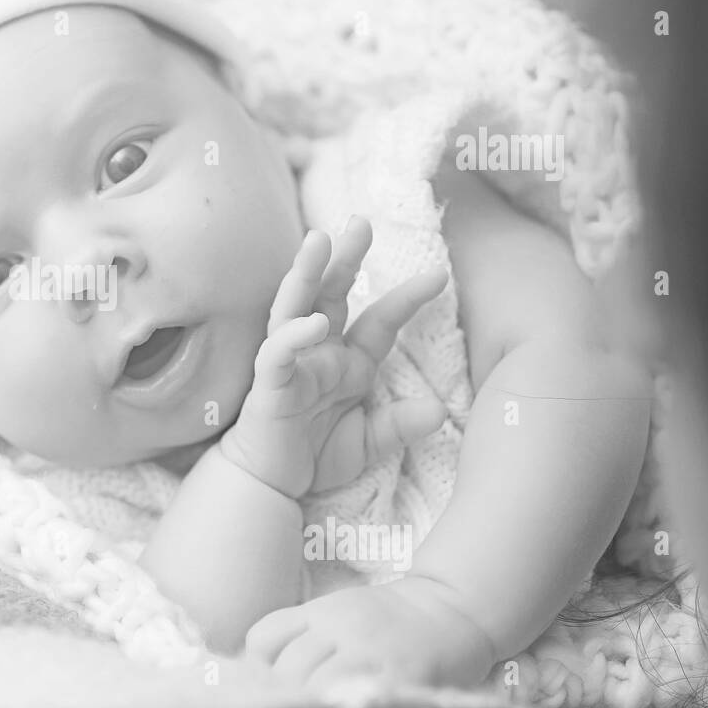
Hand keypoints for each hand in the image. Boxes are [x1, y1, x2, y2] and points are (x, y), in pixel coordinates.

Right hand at [219, 216, 448, 497]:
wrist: (269, 485)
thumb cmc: (311, 456)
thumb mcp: (369, 441)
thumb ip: (399, 425)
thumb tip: (437, 411)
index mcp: (346, 361)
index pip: (380, 320)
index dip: (407, 298)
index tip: (438, 276)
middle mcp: (319, 351)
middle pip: (332, 293)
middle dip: (346, 257)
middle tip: (361, 222)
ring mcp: (291, 362)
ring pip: (295, 306)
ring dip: (307, 273)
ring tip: (319, 240)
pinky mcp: (269, 381)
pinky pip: (278, 352)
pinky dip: (294, 335)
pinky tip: (313, 322)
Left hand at [244, 575, 497, 690]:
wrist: (451, 610)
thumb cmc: (389, 619)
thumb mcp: (339, 611)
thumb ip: (305, 632)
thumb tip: (264, 666)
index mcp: (320, 611)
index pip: (264, 637)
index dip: (259, 664)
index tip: (267, 679)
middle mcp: (340, 627)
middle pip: (288, 667)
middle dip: (285, 689)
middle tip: (294, 701)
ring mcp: (369, 653)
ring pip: (316, 685)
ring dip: (311, 701)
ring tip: (319, 707)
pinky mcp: (399, 677)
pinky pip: (356, 697)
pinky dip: (342, 706)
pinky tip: (344, 707)